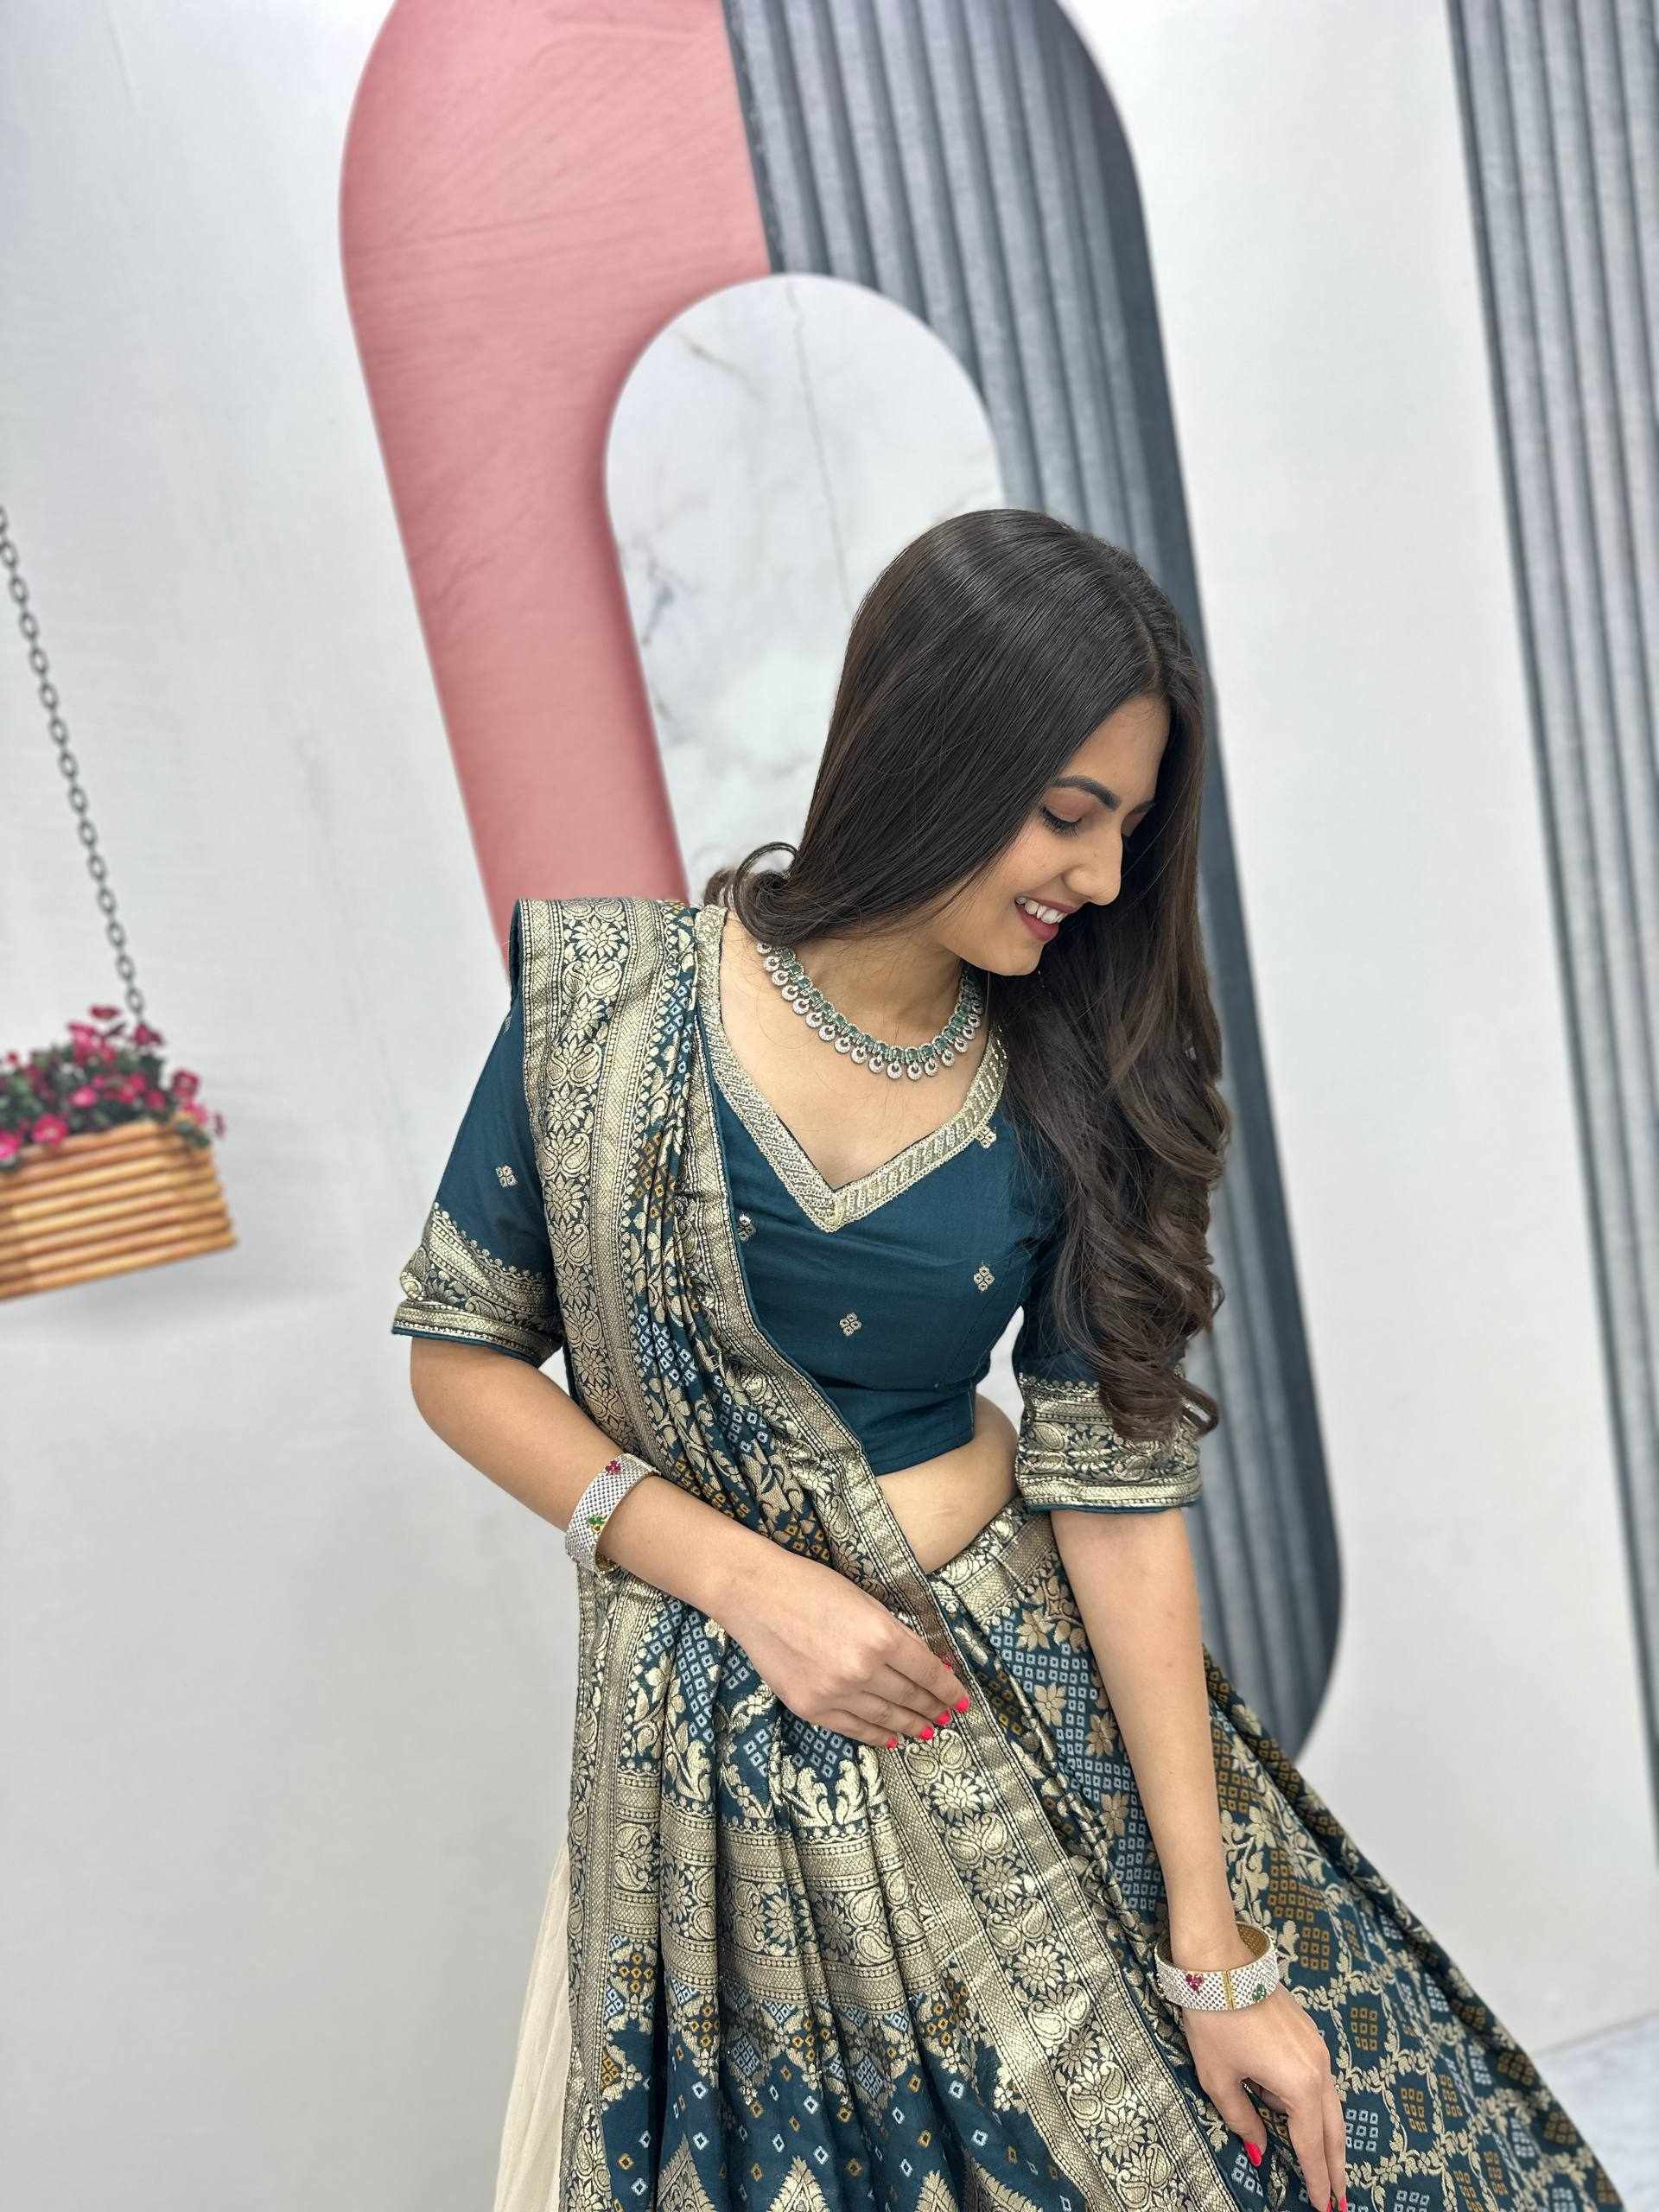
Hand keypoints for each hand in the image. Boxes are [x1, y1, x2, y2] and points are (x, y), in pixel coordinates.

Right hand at [716, 1549, 966, 1746]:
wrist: (754, 1595)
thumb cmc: (812, 1587)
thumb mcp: (866, 1601)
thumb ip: (895, 1635)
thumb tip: (927, 1664)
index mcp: (882, 1636)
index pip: (928, 1672)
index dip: (949, 1689)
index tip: (962, 1701)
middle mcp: (863, 1670)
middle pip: (910, 1698)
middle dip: (933, 1709)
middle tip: (947, 1717)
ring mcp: (835, 1693)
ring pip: (885, 1718)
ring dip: (910, 1726)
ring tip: (926, 1730)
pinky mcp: (811, 1707)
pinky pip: (853, 1728)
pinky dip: (876, 1736)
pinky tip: (890, 1738)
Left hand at [1181, 1966, 1345, 2211]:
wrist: (1220, 1962)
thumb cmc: (1215, 2021)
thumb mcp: (1220, 2079)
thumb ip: (1243, 2120)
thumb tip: (1260, 2151)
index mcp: (1299, 2086)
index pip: (1311, 2146)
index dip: (1317, 2179)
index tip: (1326, 2208)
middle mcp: (1318, 2068)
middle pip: (1332, 2130)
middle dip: (1335, 2167)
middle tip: (1339, 2201)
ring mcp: (1317, 2048)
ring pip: (1328, 2104)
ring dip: (1326, 2137)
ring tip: (1325, 2168)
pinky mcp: (1309, 2034)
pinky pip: (1316, 2080)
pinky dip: (1311, 2105)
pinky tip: (1291, 2112)